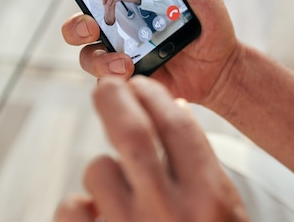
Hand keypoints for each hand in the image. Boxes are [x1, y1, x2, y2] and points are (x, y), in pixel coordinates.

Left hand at [54, 76, 248, 221]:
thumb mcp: (221, 205)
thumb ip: (198, 161)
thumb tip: (174, 109)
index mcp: (208, 196)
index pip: (177, 125)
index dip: (155, 95)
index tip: (142, 84)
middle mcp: (169, 211)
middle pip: (131, 133)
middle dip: (115, 99)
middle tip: (106, 85)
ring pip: (98, 169)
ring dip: (103, 167)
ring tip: (118, 182)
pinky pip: (71, 209)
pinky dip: (77, 203)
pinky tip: (97, 211)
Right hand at [62, 0, 240, 105]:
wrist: (224, 66)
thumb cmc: (210, 24)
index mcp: (130, 3)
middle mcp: (120, 28)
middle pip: (79, 25)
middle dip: (75, 25)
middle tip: (91, 25)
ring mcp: (122, 55)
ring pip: (88, 56)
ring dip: (98, 58)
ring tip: (123, 61)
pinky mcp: (130, 79)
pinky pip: (108, 82)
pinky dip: (115, 77)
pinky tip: (133, 72)